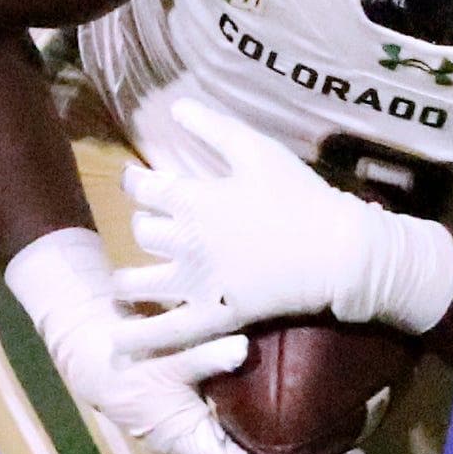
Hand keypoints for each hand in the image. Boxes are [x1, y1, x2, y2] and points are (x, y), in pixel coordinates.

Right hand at [5, 229, 367, 453]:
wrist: (104, 359)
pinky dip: (297, 450)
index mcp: (197, 449)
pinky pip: (266, 451)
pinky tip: (326, 442)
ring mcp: (218, 446)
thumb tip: (243, 348)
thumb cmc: (131, 363)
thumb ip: (202, 354)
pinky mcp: (222, 431)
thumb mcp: (164, 358)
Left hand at [112, 99, 452, 360]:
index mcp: (193, 199)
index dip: (136, 181)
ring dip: (127, 279)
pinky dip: (138, 339)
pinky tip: (115, 346)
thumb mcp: (258, 151)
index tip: (140, 181)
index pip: (142, 187)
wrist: (337, 251)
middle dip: (145, 224)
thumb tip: (175, 107)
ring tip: (126, 282)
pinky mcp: (214, 315)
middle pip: (142, 232)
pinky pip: (166, 332)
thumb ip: (214, 128)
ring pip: (137, 282)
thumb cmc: (301, 196)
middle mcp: (185, 242)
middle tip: (156, 226)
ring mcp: (197, 283)